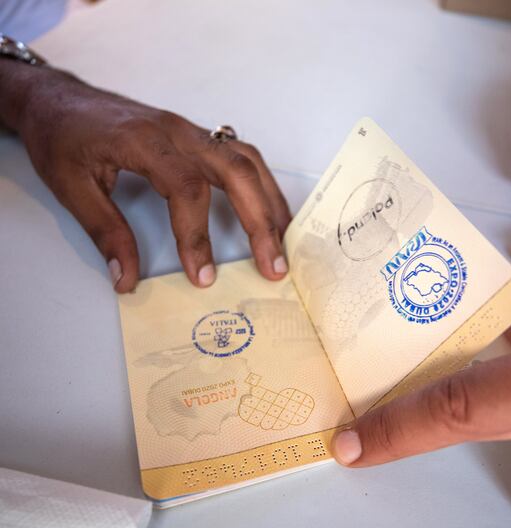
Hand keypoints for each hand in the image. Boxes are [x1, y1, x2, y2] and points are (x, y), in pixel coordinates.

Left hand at [0, 59, 290, 291]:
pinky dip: (263, 186)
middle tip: (274, 265)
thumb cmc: (61, 136)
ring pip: (248, 161)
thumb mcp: (70, 187)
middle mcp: (178, 132)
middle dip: (260, 221)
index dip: (198, 235)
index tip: (203, 275)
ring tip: (284, 245)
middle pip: (235, 171)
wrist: (58, 96)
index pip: (187, 188)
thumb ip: (105, 233)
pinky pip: (242, 156)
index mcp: (144, 142)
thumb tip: (128, 279)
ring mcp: (192, 131)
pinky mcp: (197, 136)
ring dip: (271, 203)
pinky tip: (270, 212)